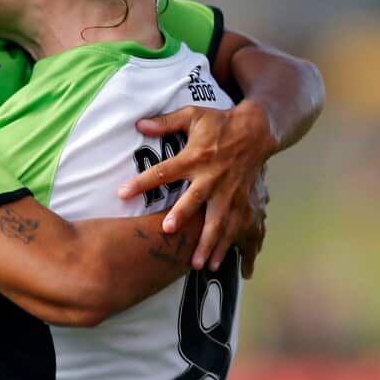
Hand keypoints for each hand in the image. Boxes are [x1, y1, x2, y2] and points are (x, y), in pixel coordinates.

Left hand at [118, 101, 276, 270]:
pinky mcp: (241, 200)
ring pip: (218, 221)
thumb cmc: (219, 123)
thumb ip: (165, 122)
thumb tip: (139, 124)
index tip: (122, 192)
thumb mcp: (192, 115)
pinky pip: (234, 227)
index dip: (143, 182)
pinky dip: (227, 246)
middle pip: (195, 199)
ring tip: (196, 264)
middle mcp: (212, 176)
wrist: (257, 130)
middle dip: (182, 215)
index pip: (164, 171)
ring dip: (208, 243)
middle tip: (168, 230)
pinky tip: (217, 265)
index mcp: (195, 156)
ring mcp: (229, 191)